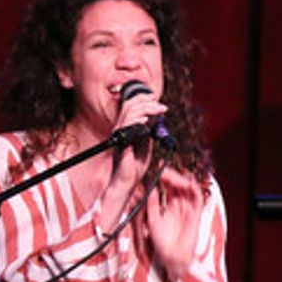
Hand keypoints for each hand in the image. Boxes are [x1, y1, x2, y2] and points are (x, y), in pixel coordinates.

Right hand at [98, 92, 168, 233]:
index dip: (143, 100)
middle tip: (162, 106)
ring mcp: (120, 134)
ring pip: (129, 112)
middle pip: (129, 105)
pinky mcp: (121, 142)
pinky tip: (146, 120)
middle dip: (147, 101)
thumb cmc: (135, 165)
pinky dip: (136, 120)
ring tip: (159, 110)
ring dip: (147, 109)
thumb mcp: (145, 144)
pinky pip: (126, 126)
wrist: (127, 181)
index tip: (157, 100)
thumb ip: (148, 132)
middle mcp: (120, 128)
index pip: (131, 106)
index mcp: (126, 128)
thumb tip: (156, 119)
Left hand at [144, 167, 205, 281]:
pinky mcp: (195, 215)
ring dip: (182, 179)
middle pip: (177, 184)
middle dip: (171, 175)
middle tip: (163, 168)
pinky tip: (187, 183)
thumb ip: (152, 205)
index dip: (162, 177)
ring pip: (188, 189)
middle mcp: (178, 205)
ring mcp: (187, 209)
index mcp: (167, 206)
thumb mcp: (152, 221)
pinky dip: (194, 189)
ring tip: (173, 174)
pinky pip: (197, 199)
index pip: (166, 186)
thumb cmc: (162, 243)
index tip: (155, 168)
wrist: (172, 258)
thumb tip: (149, 188)